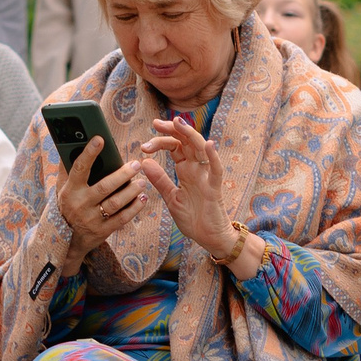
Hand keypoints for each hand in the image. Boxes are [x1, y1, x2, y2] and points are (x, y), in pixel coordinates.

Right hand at [56, 136, 144, 267]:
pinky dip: (134, 208)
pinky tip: (142, 198)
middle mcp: (81, 204)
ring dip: (131, 191)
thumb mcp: (62, 188)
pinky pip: (122, 218)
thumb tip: (70, 144)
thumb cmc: (67, 206)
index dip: (89, 153)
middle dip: (122, 175)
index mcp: (71, 190)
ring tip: (141, 182)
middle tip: (136, 164)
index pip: (79, 168)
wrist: (66, 240)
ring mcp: (92, 219)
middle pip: (104, 187)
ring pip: (115, 203)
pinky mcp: (103, 231)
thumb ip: (66, 168)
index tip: (99, 139)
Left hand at [137, 116, 245, 262]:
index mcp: (186, 169)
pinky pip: (216, 170)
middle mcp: (197, 169)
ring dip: (190, 135)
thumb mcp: (171, 197)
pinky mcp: (215, 188)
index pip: (174, 147)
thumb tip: (144, 161)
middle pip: (186, 142)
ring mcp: (206, 176)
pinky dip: (213, 157)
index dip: (160, 141)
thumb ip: (160, 180)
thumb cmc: (192, 217)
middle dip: (172, 131)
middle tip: (156, 124)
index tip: (144, 145)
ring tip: (178, 123)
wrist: (208, 237)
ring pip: (200, 149)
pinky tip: (208, 144)